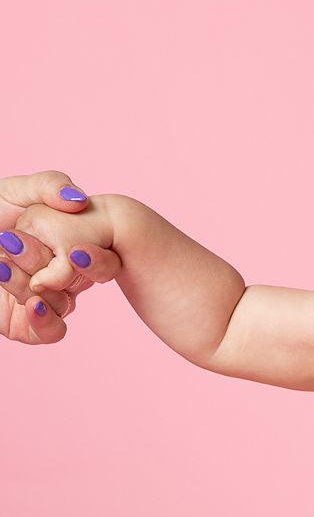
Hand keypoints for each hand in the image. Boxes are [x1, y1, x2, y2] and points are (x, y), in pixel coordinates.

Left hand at [1, 170, 121, 344]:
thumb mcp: (15, 191)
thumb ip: (49, 185)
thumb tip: (79, 200)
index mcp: (67, 249)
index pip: (101, 260)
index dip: (98, 259)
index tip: (76, 250)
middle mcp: (60, 277)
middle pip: (80, 282)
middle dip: (44, 262)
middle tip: (10, 242)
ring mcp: (44, 302)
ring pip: (63, 303)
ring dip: (32, 283)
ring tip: (1, 265)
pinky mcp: (26, 326)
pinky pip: (53, 332)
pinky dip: (46, 319)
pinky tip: (30, 302)